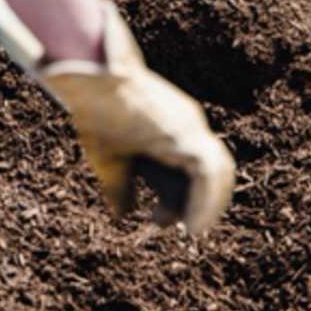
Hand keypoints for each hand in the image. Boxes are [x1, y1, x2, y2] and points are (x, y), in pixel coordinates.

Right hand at [38, 3, 235, 234]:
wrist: (92, 79)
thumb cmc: (96, 114)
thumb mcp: (110, 160)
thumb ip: (121, 188)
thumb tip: (123, 216)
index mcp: (175, 129)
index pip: (198, 166)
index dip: (193, 196)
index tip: (167, 220)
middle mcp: (190, 125)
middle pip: (215, 169)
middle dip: (206, 201)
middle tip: (188, 228)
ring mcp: (190, 125)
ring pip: (218, 171)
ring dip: (210, 204)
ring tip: (194, 230)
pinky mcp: (184, 131)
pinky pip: (207, 172)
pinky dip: (205, 200)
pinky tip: (192, 225)